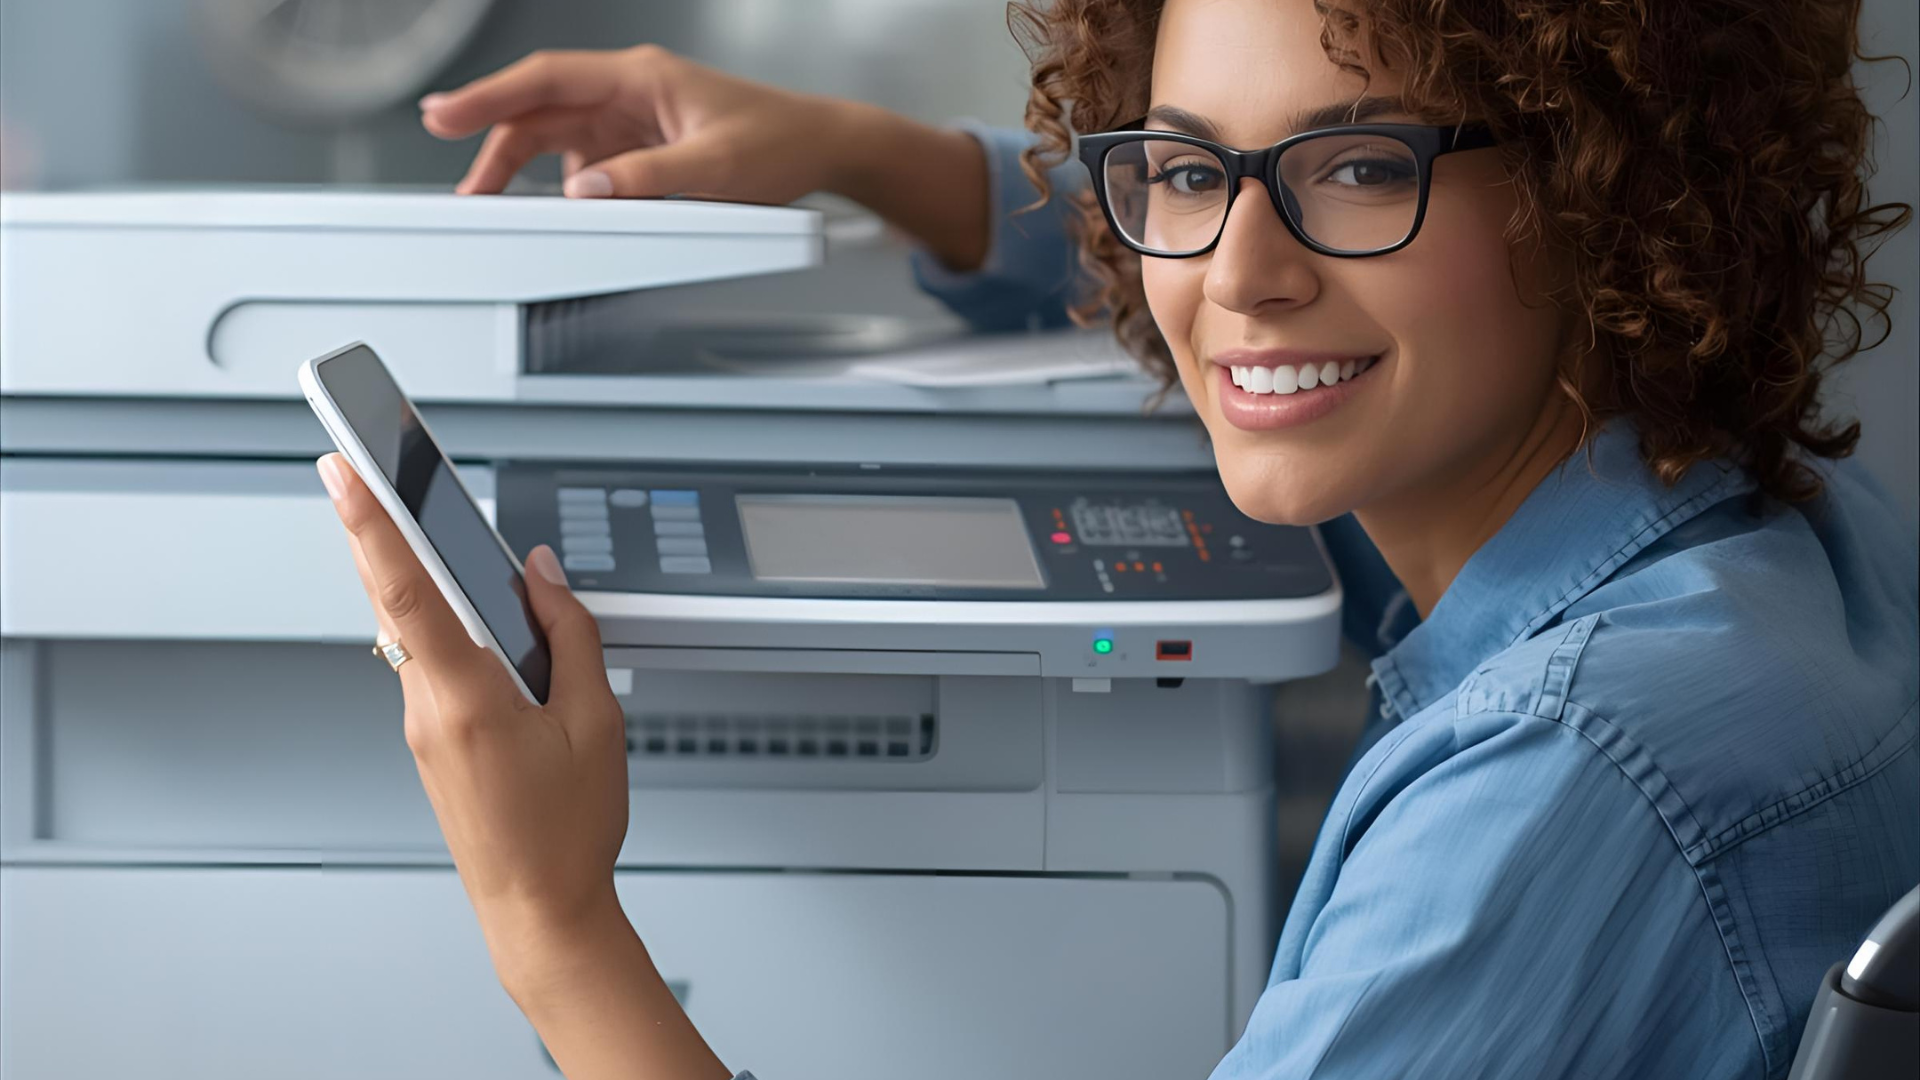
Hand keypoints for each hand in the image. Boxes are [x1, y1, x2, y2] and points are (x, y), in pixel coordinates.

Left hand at [315, 453, 626, 940]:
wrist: (538, 908)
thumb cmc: (568, 831)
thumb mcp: (596, 722)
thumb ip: (570, 636)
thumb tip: (543, 574)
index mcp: (468, 699)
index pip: (406, 589)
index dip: (370, 522)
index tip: (343, 469)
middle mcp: (429, 707)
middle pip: (394, 597)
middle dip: (375, 527)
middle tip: (361, 466)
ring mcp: (423, 724)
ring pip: (411, 628)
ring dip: (415, 573)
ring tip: (423, 523)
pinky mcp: (432, 737)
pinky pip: (429, 659)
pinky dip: (441, 619)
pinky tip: (469, 607)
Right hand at [423, 44, 847, 201]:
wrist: (822, 147)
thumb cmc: (781, 143)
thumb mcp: (717, 167)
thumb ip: (649, 178)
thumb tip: (586, 190)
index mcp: (639, 77)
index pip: (546, 79)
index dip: (489, 96)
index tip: (445, 114)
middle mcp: (628, 93)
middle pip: (539, 111)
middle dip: (490, 140)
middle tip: (458, 183)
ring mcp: (631, 121)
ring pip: (554, 138)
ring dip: (517, 166)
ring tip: (485, 203)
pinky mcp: (640, 149)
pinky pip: (583, 162)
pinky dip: (556, 184)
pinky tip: (542, 208)